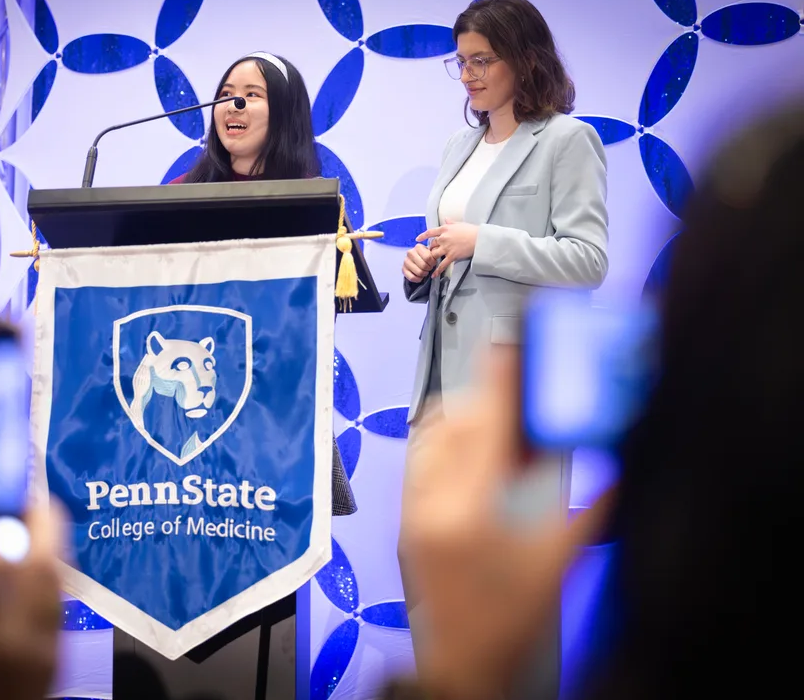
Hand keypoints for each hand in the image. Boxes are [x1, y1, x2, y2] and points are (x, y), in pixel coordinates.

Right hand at [0, 502, 67, 699]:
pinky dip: (52, 580)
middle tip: (36, 500)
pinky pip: (59, 608)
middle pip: (43, 568)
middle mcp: (15, 639)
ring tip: (41, 526)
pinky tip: (42, 565)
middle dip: (43, 527)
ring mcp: (42, 650)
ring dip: (52, 550)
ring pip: (58, 585)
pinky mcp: (56, 660)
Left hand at [400, 348, 613, 699]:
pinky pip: (418, 457)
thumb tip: (603, 446)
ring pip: (426, 436)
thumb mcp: (558, 557)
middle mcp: (428, 501)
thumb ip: (585, 498)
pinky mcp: (402, 518)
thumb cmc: (516, 616)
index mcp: (468, 510)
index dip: (498, 377)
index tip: (510, 340)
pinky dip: (444, 440)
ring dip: (460, 416)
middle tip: (517, 396)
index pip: (482, 423)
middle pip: (448, 422)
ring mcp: (408, 509)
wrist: (465, 665)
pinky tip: (473, 452)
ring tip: (497, 423)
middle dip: (483, 398)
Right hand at [402, 243, 436, 282]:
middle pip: (423, 265)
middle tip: (429, 268)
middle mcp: (410, 252)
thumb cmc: (426, 256)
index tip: (433, 263)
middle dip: (429, 269)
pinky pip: (412, 277)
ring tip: (425, 272)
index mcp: (418, 247)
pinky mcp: (403, 269)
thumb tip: (436, 257)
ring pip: (418, 272)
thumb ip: (433, 254)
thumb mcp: (430, 252)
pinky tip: (421, 277)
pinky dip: (418, 279)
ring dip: (424, 274)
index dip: (433, 263)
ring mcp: (405, 261)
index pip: (428, 257)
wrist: (417, 260)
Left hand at [415, 220, 478, 277]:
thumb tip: (446, 219)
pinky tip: (433, 275)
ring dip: (432, 258)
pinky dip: (437, 270)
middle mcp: (443, 238)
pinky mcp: (452, 256)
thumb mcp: (459, 224)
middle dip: (431, 249)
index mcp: (445, 229)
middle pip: (432, 244)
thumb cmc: (471, 230)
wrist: (479, 238)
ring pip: (434, 254)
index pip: (430, 232)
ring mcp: (447, 247)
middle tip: (432, 252)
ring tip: (432, 262)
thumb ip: (451, 223)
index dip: (423, 236)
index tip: (417, 239)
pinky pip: (442, 265)